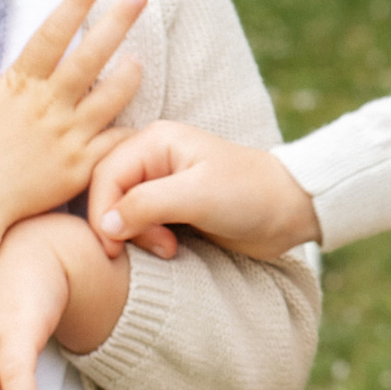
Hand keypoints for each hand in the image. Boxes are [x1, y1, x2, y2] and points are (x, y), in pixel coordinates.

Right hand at [0, 0, 148, 230]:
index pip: (53, 34)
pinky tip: (142, 115)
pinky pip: (113, 144)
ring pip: (110, 98)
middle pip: (90, 57)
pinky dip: (130, 129)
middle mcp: (49, 106)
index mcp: (21, 84)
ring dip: (129, 74)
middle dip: (116, 23)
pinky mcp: (79, 168)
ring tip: (139, 57)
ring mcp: (68, 137)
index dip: (75, 3)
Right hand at [89, 121, 318, 262]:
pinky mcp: (169, 207)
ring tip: (168, 248)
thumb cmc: (249, 195)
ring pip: (121, 212)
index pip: (105, 175)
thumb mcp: (197, 196)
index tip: (113, 248)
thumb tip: (105, 226)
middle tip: (156, 246)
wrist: (288, 212)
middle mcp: (152, 157)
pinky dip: (146, 240)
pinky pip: (138, 224)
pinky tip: (170, 248)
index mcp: (154, 141)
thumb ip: (147, 205)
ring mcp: (159, 182)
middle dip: (121, 226)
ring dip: (137, 236)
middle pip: (108, 193)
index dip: (102, 213)